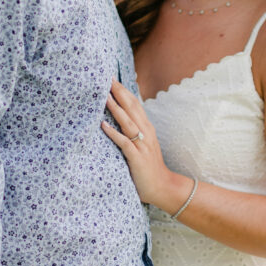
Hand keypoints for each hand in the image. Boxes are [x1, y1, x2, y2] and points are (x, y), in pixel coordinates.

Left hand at [102, 80, 173, 206]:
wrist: (162, 186)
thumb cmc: (149, 166)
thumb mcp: (144, 143)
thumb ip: (134, 130)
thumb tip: (120, 118)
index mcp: (147, 127)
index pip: (135, 104)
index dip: (124, 91)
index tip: (112, 78)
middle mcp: (146, 132)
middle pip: (132, 108)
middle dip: (119, 92)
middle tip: (107, 79)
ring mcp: (142, 144)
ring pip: (128, 122)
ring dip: (115, 108)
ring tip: (104, 97)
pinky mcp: (137, 157)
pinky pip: (124, 142)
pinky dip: (114, 133)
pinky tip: (103, 125)